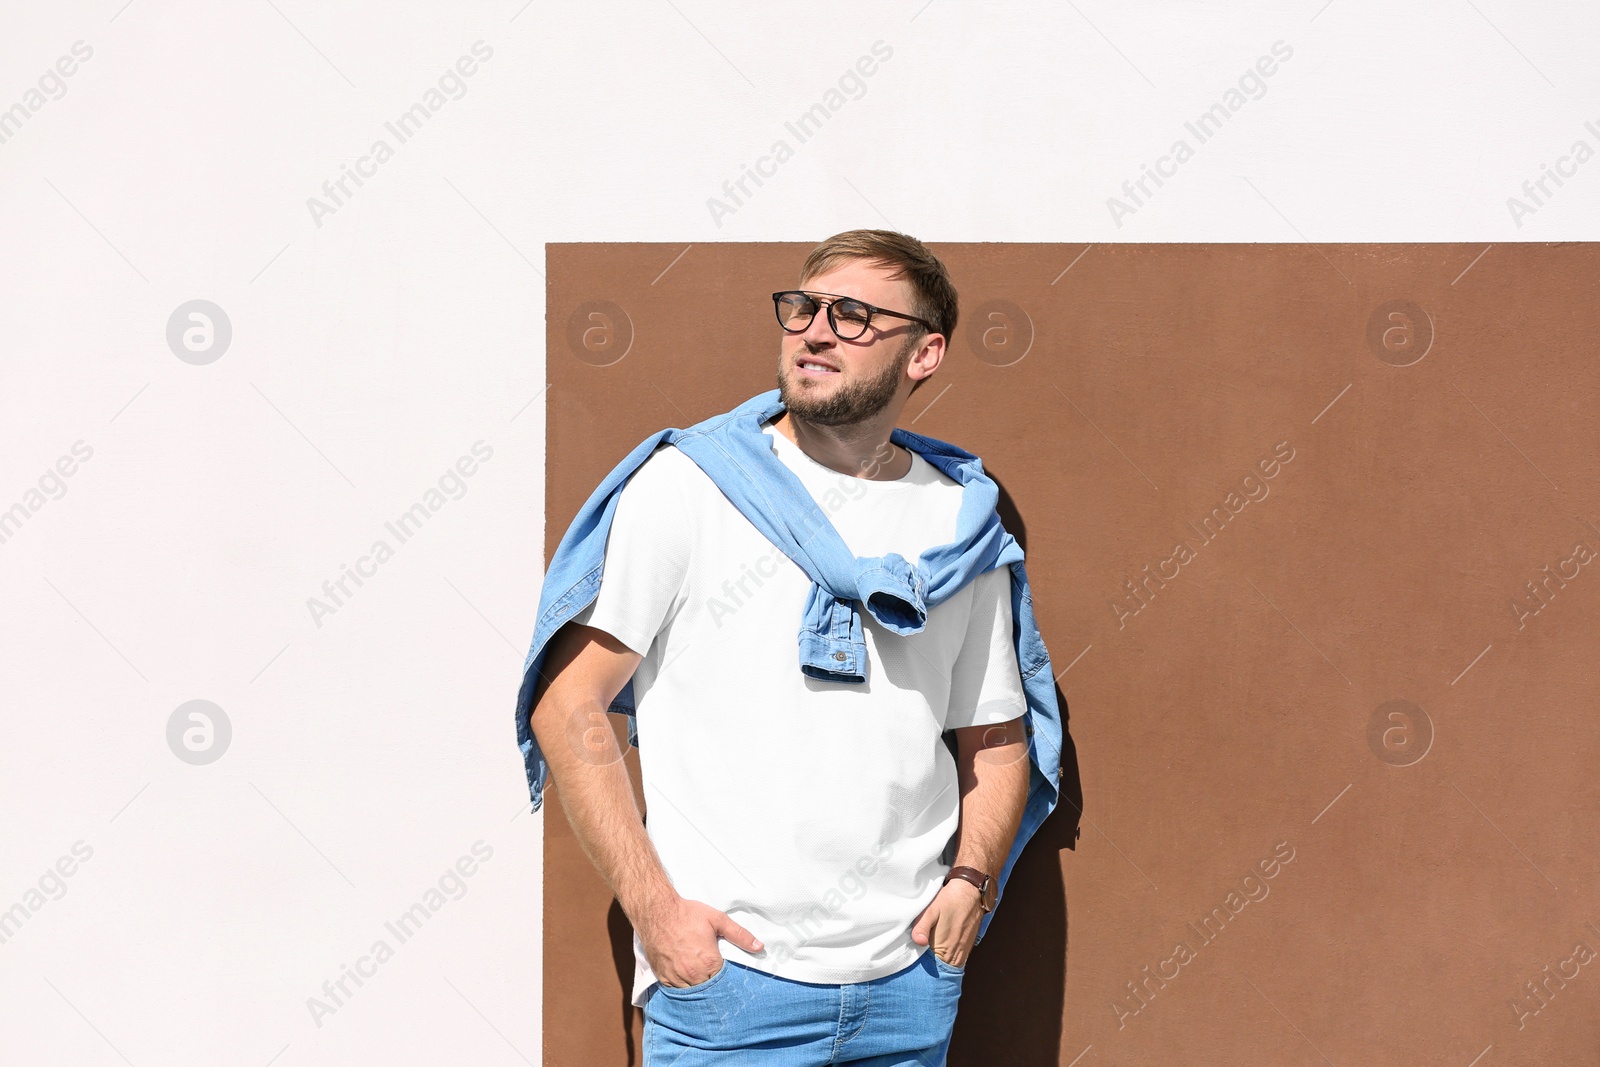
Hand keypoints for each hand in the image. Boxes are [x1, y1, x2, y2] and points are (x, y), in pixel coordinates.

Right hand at [634, 893, 762, 987]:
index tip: (733, 982)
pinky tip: (690, 985)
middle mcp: (693, 974)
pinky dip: (684, 990)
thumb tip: (759, 947)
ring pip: (693, 995)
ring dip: (700, 992)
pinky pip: (676, 992)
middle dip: (716, 990)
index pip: (726, 983)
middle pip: (710, 992)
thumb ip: (739, 935)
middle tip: (721, 987)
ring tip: (706, 986)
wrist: (656, 911)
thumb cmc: (687, 914)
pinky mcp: (664, 977)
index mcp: (709, 962)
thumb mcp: (717, 919)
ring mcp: (677, 978)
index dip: (730, 983)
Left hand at [910, 878, 983, 967]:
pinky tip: (941, 949)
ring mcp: (964, 951)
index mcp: (945, 947)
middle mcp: (956, 953)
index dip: (921, 965)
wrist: (971, 891)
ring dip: (939, 962)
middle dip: (930, 966)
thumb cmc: (950, 900)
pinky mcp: (968, 946)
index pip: (931, 967)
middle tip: (919, 960)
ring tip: (929, 954)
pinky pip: (957, 959)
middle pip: (940, 968)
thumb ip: (922, 927)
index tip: (914, 962)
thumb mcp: (931, 910)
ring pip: (949, 965)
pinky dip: (948, 958)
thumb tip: (918, 942)